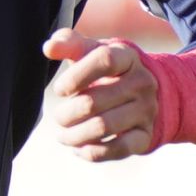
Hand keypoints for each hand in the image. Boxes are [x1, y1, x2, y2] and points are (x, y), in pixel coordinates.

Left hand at [40, 29, 162, 162]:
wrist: (146, 93)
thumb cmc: (108, 69)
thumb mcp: (93, 51)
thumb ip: (69, 44)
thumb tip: (49, 48)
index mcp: (128, 57)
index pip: (104, 60)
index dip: (75, 76)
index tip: (59, 90)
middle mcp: (141, 82)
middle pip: (94, 102)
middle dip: (66, 114)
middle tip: (58, 117)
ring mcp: (146, 110)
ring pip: (102, 127)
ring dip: (74, 135)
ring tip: (63, 134)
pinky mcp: (145, 135)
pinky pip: (117, 149)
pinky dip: (91, 152)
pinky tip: (78, 147)